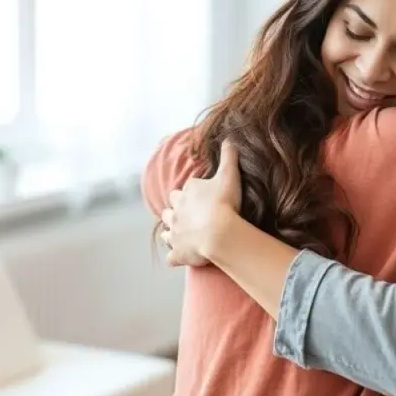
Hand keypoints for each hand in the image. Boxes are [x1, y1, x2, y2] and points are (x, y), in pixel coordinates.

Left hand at [162, 139, 241, 266]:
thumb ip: (228, 156)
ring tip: (182, 233)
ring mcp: (175, 233)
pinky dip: (175, 257)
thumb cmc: (225, 202)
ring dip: (172, 231)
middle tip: (190, 214)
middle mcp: (176, 211)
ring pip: (167, 231)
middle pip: (170, 208)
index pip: (184, 190)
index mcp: (187, 193)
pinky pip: (172, 257)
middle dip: (177, 210)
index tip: (201, 197)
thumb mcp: (229, 174)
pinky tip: (180, 257)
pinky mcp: (178, 252)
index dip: (191, 193)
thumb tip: (229, 138)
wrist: (220, 232)